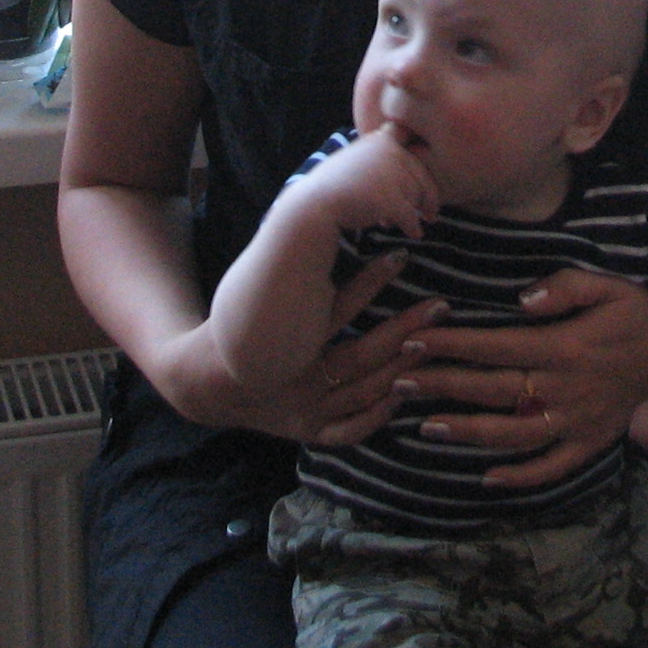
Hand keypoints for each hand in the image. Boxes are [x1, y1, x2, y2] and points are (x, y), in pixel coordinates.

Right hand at [152, 255, 448, 451]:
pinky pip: (350, 430)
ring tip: (433, 342)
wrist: (208, 385)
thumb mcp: (257, 299)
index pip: (336, 308)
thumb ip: (295, 273)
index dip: (370, 282)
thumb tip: (327, 215)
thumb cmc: (240, 334)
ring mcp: (306, 410)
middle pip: (361, 355)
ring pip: (363, 392)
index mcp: (286, 341)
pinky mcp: (309, 432)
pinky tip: (403, 394)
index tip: (401, 257)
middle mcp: (298, 378)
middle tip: (439, 307)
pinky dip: (377, 414)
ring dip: (400, 368)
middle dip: (404, 331)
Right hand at [282, 124, 437, 242]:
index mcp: (378, 141)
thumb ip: (376, 155)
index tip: (422, 162)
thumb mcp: (354, 160)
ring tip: (406, 222)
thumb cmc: (329, 188)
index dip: (418, 150)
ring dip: (413, 211)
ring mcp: (390, 173)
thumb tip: (399, 152)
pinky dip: (413, 227)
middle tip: (429, 212)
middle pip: (420, 174)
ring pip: (417, 196)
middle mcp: (388, 151)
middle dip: (425, 194)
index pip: (407, 137)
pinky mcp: (390, 198)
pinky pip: (410, 216)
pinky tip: (414, 234)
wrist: (312, 206)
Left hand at [392, 268, 647, 488]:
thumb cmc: (647, 310)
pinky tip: (487, 477)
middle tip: (399, 382)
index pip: (494, 346)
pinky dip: (521, 476)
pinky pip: (553, 467)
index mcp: (565, 347)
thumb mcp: (611, 284)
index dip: (450, 344)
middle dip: (443, 386)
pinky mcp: (594, 442)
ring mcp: (580, 421)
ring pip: (514, 435)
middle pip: (493, 391)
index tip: (413, 340)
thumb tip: (520, 301)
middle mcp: (566, 389)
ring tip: (428, 428)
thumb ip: (564, 288)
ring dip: (468, 433)